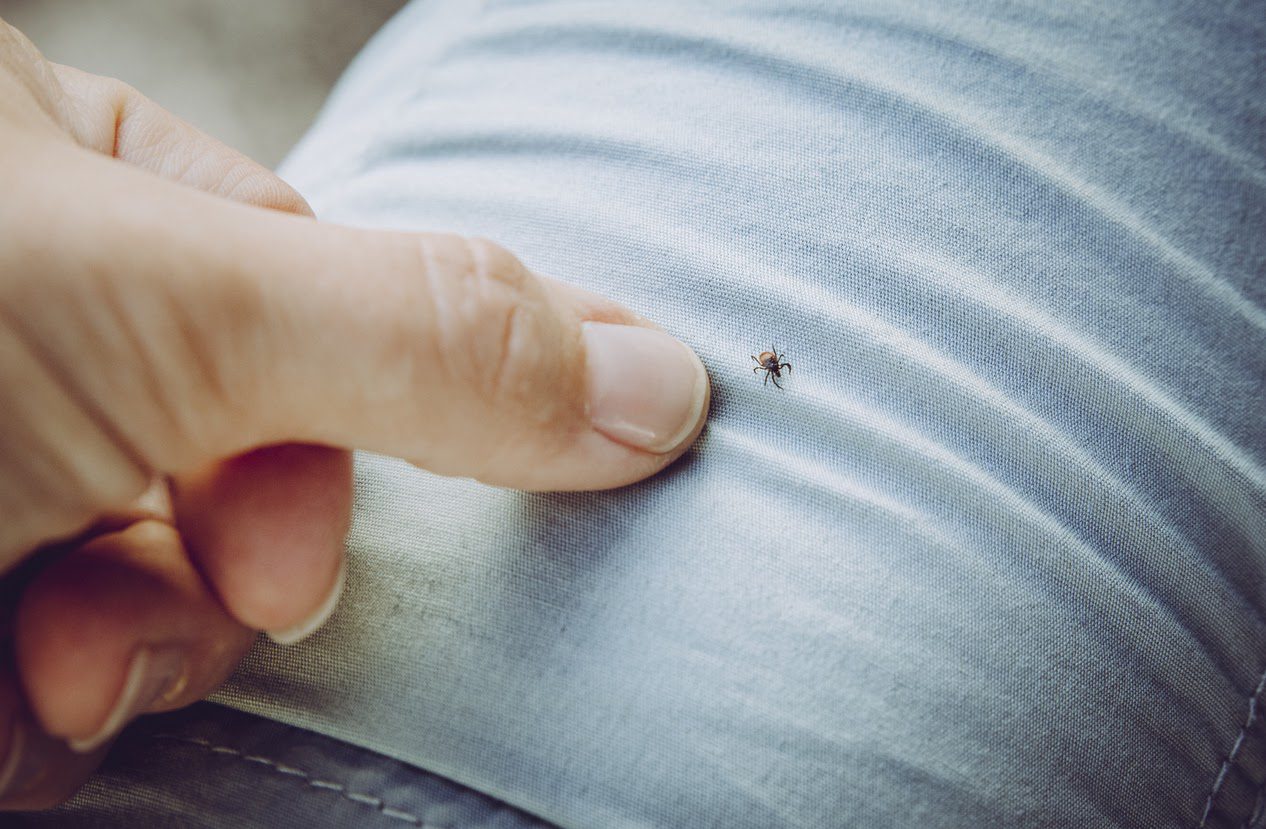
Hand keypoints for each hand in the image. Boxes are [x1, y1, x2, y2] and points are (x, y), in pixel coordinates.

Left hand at [0, 19, 709, 807]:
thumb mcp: (174, 298)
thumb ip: (426, 336)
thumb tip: (668, 389)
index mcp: (67, 179)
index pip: (304, 275)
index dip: (389, 389)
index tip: (476, 478)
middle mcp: (33, 317)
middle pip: (242, 454)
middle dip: (231, 563)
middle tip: (223, 595)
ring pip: (150, 592)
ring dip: (126, 659)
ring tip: (45, 670)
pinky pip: (47, 689)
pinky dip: (33, 729)